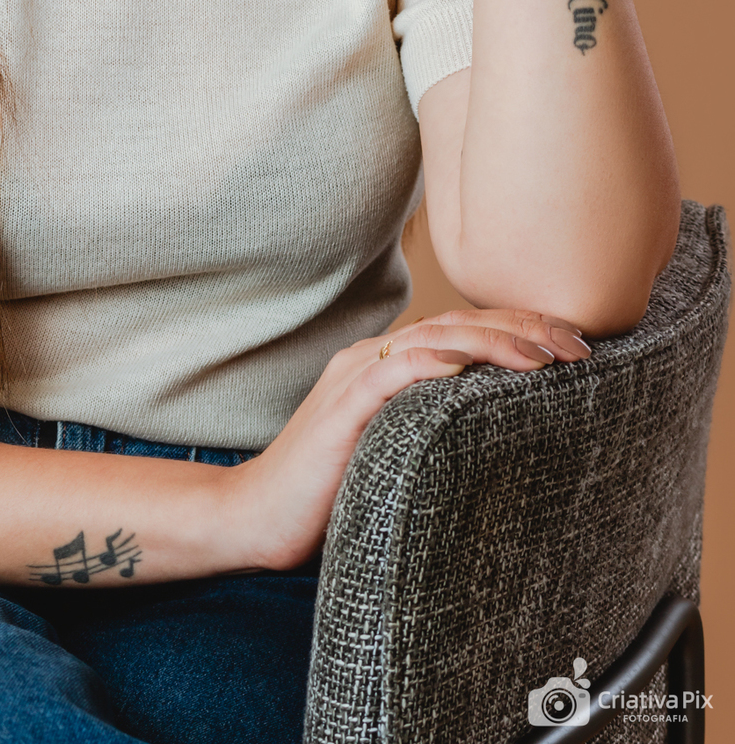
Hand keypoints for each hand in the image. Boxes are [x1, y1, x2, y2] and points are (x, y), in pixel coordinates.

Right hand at [227, 307, 590, 571]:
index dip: (520, 326)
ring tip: (543, 355)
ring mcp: (355, 378)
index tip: (575, 341)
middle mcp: (373, 357)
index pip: (464, 329)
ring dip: (493, 341)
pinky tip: (463, 365)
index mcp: (388, 362)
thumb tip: (502, 435)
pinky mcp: (340, 409)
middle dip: (524, 326)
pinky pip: (389, 374)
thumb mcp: (395, 451)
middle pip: (459, 323)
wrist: (257, 515)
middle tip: (580, 343)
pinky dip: (428, 362)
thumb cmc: (328, 492)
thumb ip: (434, 427)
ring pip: (433, 339)